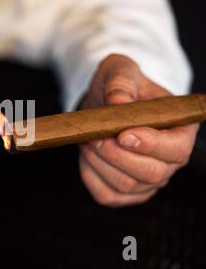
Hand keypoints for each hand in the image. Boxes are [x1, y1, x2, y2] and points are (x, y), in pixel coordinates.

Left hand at [79, 54, 198, 206]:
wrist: (105, 104)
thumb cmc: (120, 87)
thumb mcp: (121, 73)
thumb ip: (120, 85)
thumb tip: (118, 102)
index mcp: (181, 130)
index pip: (176, 149)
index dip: (150, 145)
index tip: (123, 134)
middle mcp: (170, 161)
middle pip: (151, 173)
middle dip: (116, 155)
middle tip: (94, 136)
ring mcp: (149, 181)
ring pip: (126, 185)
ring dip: (99, 163)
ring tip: (87, 140)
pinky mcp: (126, 192)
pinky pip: (107, 195)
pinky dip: (91, 176)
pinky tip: (87, 155)